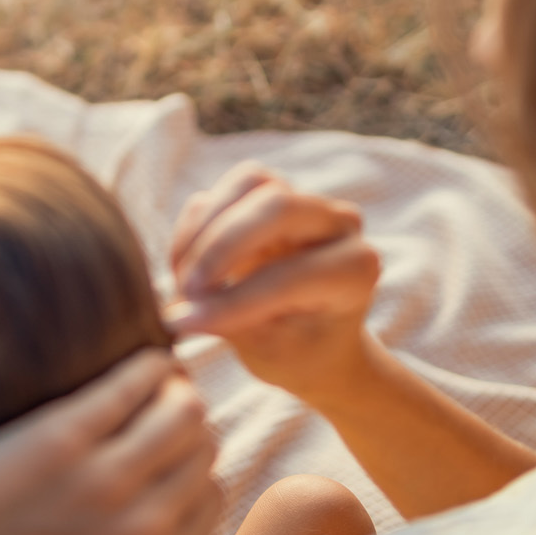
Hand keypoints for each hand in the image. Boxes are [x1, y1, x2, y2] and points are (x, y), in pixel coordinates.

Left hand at [0, 350, 220, 534]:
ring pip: (184, 409)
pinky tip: (140, 361)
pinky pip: (133, 383)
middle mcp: (144, 529)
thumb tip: (159, 519)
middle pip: (202, 447)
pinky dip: (147, 365)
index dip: (195, 463)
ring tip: (154, 377)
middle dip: (188, 421)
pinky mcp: (61, 438)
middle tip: (162, 402)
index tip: (173, 443)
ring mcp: (105, 481)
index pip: (214, 496)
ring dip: (174, 387)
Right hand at [167, 162, 381, 402]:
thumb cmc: (299, 352)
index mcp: (356, 268)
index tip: (189, 324)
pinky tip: (184, 268)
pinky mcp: (271, 191)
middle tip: (186, 291)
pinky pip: (226, 189)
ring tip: (183, 279)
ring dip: (204, 229)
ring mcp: (305, 200)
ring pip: (249, 182)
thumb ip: (230, 325)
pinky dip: (196, 225)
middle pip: (276, 206)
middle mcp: (339, 223)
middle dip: (220, 248)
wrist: (313, 339)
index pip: (291, 274)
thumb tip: (179, 313)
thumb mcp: (271, 352)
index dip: (235, 300)